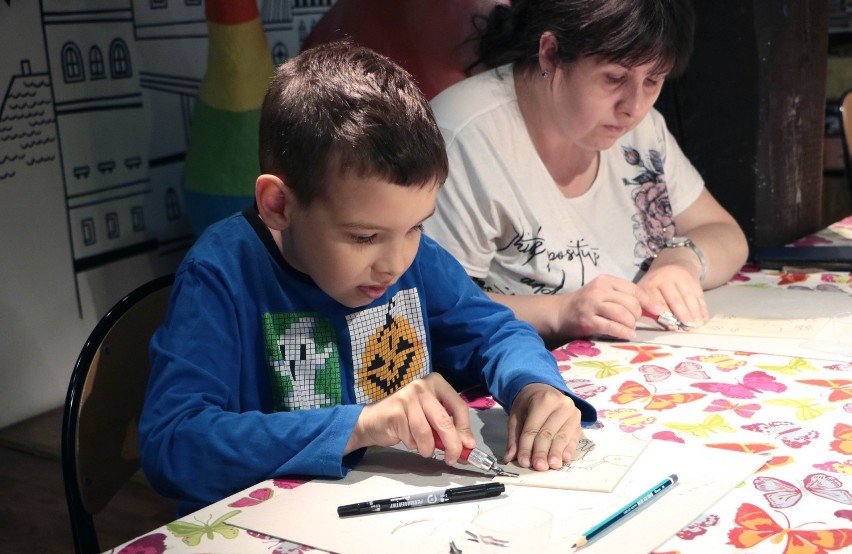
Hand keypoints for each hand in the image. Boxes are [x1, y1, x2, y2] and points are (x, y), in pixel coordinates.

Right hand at [345, 373, 475, 464]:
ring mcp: (407, 397)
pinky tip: (407, 438)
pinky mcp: (395, 411)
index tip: (468, 446)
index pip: (459, 406)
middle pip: (444, 421)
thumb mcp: (432, 418)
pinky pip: (412, 438)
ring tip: (424, 448)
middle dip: (452, 444)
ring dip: (428, 448)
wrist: (374, 419)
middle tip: (452, 458)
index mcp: (437, 383)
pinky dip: (413, 445)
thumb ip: (449, 426)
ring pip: (427, 433)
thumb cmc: (408, 418)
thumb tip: (468, 445)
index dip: (465, 429)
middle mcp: (422, 386)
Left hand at [504, 383, 582, 470]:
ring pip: (562, 437)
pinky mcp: (579, 423)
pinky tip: (564, 459)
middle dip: (541, 451)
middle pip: (548, 433)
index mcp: (543, 399)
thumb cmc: (528, 405)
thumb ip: (514, 437)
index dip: (527, 446)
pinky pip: (574, 438)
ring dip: (556, 453)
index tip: (523, 461)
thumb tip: (510, 457)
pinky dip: (569, 449)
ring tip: (551, 466)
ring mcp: (573, 413)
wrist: (544, 391)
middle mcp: (561, 404)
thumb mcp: (516, 416)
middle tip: (538, 466)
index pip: (533, 427)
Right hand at [556, 274, 659, 339]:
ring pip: (623, 315)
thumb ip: (623, 296)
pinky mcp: (588, 320)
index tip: (659, 310)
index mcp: (606, 281)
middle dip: (637, 315)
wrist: (560, 312)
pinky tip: (628, 335)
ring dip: (630, 324)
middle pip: (630, 303)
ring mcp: (592, 305)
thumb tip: (652, 307)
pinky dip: (623, 332)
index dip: (649, 301)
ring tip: (629, 328)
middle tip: (633, 321)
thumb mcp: (604, 293)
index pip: (634, 289)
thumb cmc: (587, 303)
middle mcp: (599, 290)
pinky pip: (612, 327)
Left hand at [638, 261, 707, 327]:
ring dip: (694, 312)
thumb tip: (667, 326)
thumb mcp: (647, 292)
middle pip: (674, 299)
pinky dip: (702, 306)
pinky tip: (704, 316)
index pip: (657, 301)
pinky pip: (698, 294)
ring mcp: (679, 276)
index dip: (665, 314)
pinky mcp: (692, 277)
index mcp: (649, 284)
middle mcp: (664, 278)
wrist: (672, 262)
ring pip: (688, 296)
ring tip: (698, 324)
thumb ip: (652, 308)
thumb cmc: (657, 285)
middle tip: (688, 327)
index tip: (672, 326)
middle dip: (682, 314)